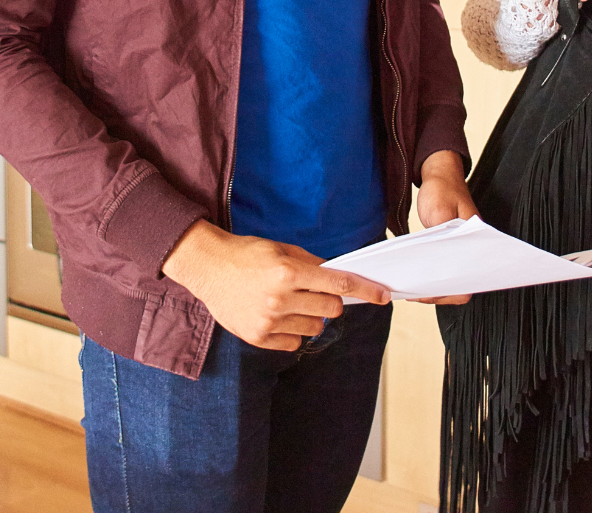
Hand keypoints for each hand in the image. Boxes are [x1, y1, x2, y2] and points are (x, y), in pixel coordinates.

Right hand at [163, 221, 388, 351]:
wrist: (208, 267)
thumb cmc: (247, 254)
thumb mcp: (282, 249)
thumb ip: (312, 264)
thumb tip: (339, 278)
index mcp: (288, 272)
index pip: (338, 285)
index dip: (365, 291)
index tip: (383, 296)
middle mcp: (280, 299)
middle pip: (331, 310)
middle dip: (330, 301)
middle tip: (314, 292)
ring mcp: (268, 321)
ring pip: (315, 328)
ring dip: (311, 317)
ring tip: (289, 303)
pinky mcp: (258, 337)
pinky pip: (295, 342)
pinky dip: (293, 331)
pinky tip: (277, 316)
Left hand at [413, 150, 478, 305]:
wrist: (440, 174)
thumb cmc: (443, 188)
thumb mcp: (440, 209)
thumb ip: (441, 235)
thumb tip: (436, 262)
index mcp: (476, 242)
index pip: (470, 280)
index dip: (452, 292)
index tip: (429, 292)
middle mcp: (469, 250)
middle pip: (458, 286)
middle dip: (437, 293)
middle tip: (414, 292)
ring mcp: (457, 251)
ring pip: (447, 280)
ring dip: (430, 287)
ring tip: (408, 287)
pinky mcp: (446, 249)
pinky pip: (438, 269)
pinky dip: (426, 275)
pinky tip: (411, 276)